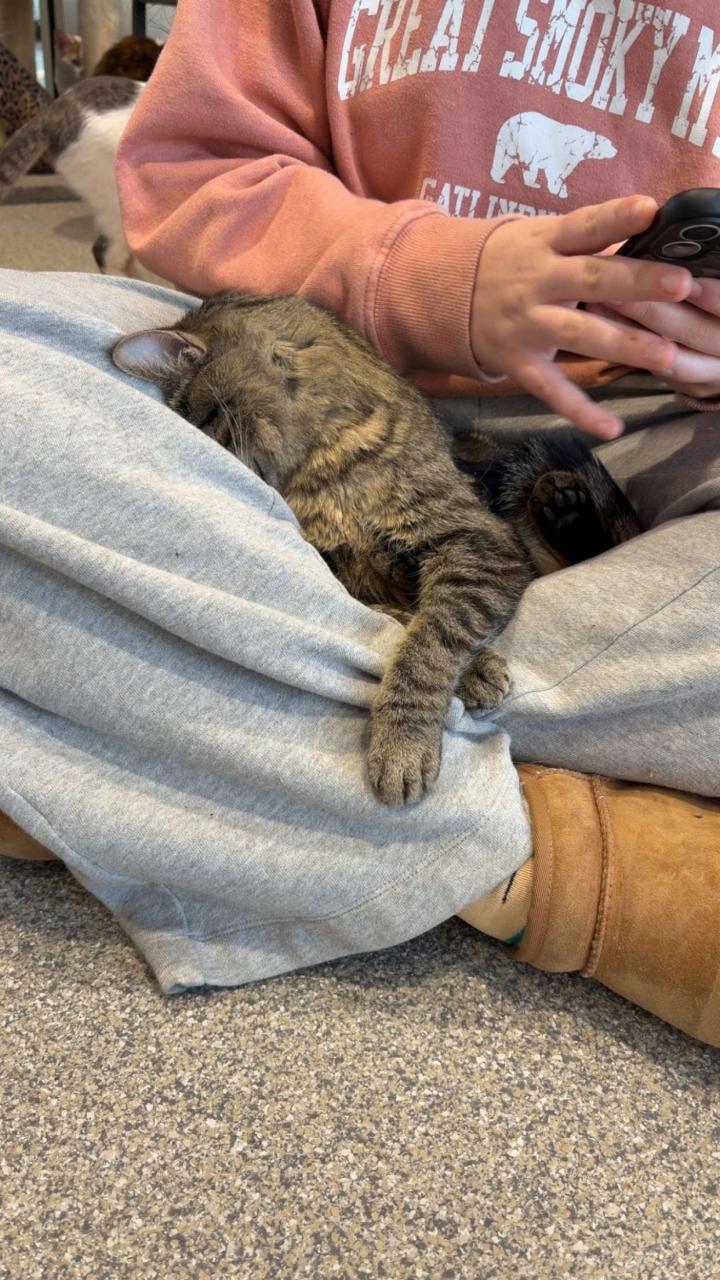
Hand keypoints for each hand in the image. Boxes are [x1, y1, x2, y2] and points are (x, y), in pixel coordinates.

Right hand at [471, 195, 696, 438]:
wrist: (443, 294)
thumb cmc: (509, 261)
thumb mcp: (538, 237)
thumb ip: (586, 238)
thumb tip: (651, 225)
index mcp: (545, 244)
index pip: (584, 226)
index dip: (616, 218)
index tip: (651, 210)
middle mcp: (536, 282)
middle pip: (591, 280)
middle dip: (637, 283)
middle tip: (681, 285)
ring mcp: (527, 325)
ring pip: (580, 334)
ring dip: (624, 344)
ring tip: (666, 355)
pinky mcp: (519, 363)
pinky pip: (552, 390)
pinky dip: (581, 411)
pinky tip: (612, 428)